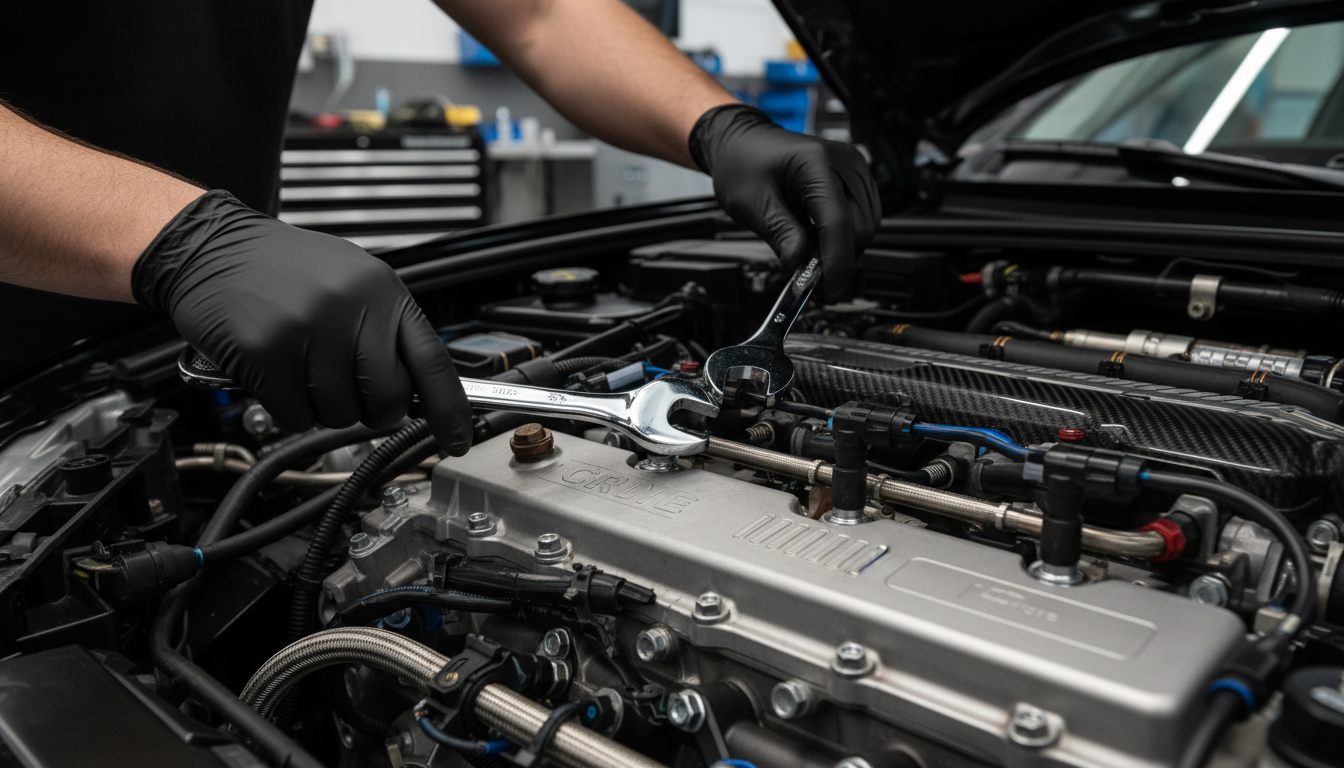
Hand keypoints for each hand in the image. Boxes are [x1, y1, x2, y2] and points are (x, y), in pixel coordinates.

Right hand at [133, 191, 471, 453]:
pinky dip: (288, 409)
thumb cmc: (282, 268)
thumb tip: (419, 390)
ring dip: (322, 407)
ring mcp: (308, 329)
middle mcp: (351, 307)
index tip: (457, 438)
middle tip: (348, 392)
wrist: (211, 246)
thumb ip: (385, 330)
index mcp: (382, 290)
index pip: (432, 361)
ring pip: (340, 413)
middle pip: (388, 398)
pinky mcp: (267, 352)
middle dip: (372, 410)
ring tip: (302, 368)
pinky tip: (277, 375)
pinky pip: (296, 416)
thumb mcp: (352, 280)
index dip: (450, 409)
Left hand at [689, 104, 879, 301]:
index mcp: (816, 162)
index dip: (836, 263)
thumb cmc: (743, 163)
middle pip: (861, 227)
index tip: (828, 291)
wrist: (744, 143)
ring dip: (843, 248)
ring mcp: (854, 169)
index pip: (838, 222)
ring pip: (867, 226)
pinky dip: (844, 236)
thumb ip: (779, 233)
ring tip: (808, 248)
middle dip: (839, 258)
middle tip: (809, 275)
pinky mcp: (856, 179)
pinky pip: (863, 217)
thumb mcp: (752, 203)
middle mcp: (844, 162)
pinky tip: (818, 236)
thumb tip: (800, 265)